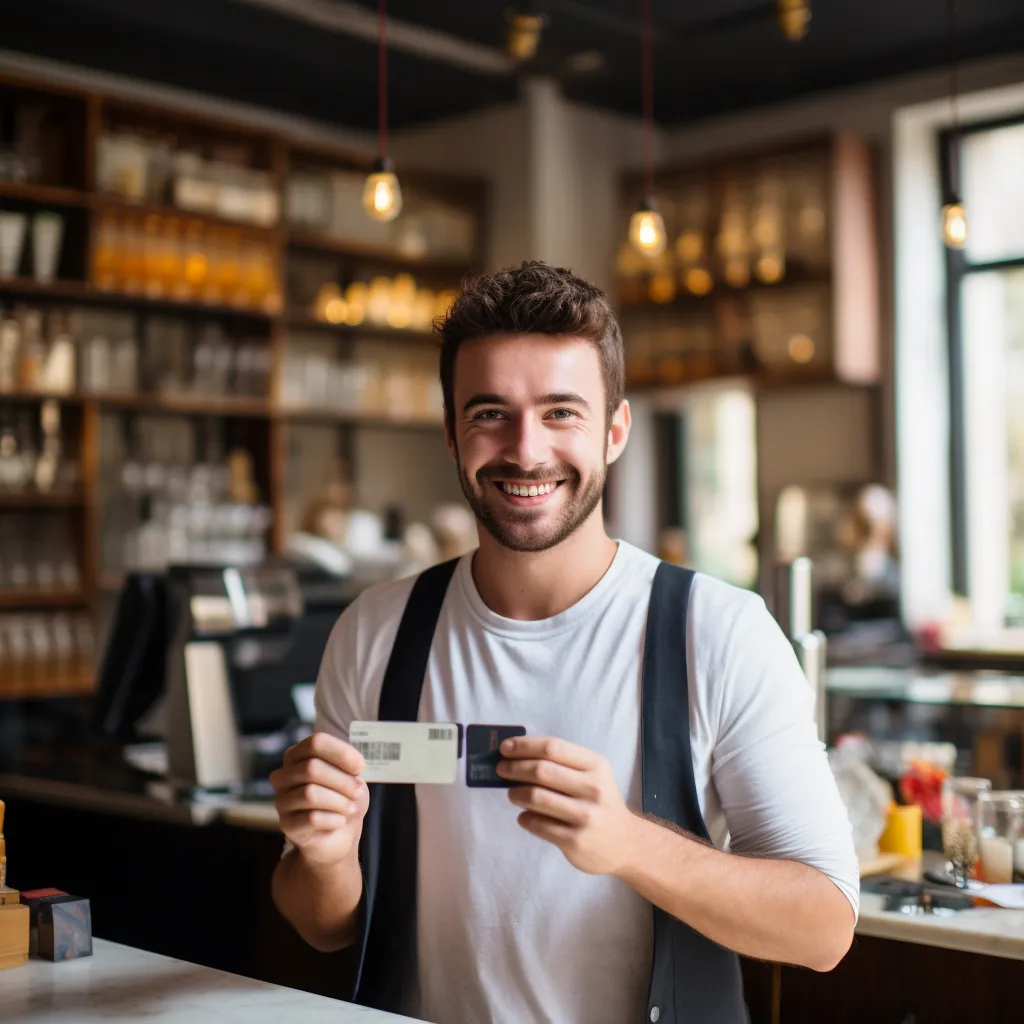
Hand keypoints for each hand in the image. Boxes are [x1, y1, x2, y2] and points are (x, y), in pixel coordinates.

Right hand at [270, 732, 369, 867]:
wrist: (339, 834)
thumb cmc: (343, 798)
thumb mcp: (350, 776)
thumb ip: (348, 766)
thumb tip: (354, 766)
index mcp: (297, 755)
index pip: (315, 743)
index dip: (341, 753)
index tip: (360, 767)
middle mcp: (284, 775)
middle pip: (312, 768)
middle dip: (342, 781)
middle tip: (358, 792)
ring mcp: (282, 800)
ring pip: (310, 794)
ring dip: (339, 801)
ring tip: (350, 808)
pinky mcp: (286, 824)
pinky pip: (311, 818)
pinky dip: (333, 819)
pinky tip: (340, 821)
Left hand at [496, 736, 636, 875]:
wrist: (624, 843)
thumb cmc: (600, 801)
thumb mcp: (592, 775)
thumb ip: (562, 764)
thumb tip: (517, 755)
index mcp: (596, 765)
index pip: (553, 747)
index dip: (524, 746)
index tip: (505, 748)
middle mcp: (593, 788)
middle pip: (541, 770)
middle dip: (514, 768)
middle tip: (501, 770)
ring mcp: (585, 815)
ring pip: (536, 797)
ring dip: (515, 793)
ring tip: (512, 794)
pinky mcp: (575, 841)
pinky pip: (538, 825)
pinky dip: (524, 818)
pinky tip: (524, 816)